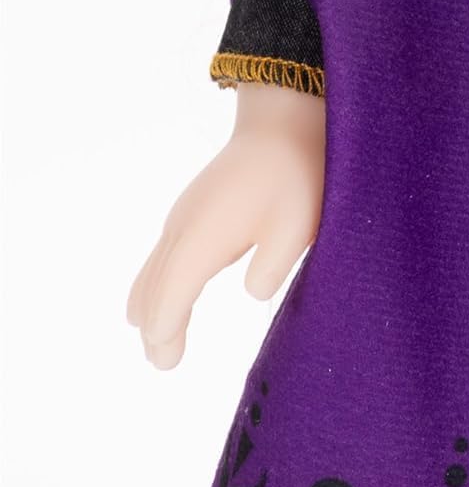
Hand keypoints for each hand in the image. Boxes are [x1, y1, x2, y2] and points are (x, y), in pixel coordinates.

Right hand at [126, 82, 325, 369]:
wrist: (285, 122)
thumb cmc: (298, 177)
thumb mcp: (297, 228)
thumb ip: (273, 267)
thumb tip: (252, 293)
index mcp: (202, 239)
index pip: (171, 297)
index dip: (165, 332)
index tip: (165, 363)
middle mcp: (181, 228)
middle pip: (155, 288)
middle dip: (155, 327)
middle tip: (161, 363)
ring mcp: (184, 216)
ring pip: (154, 270)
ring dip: (152, 304)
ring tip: (152, 337)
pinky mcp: (193, 209)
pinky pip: (163, 255)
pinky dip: (158, 281)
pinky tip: (161, 291)